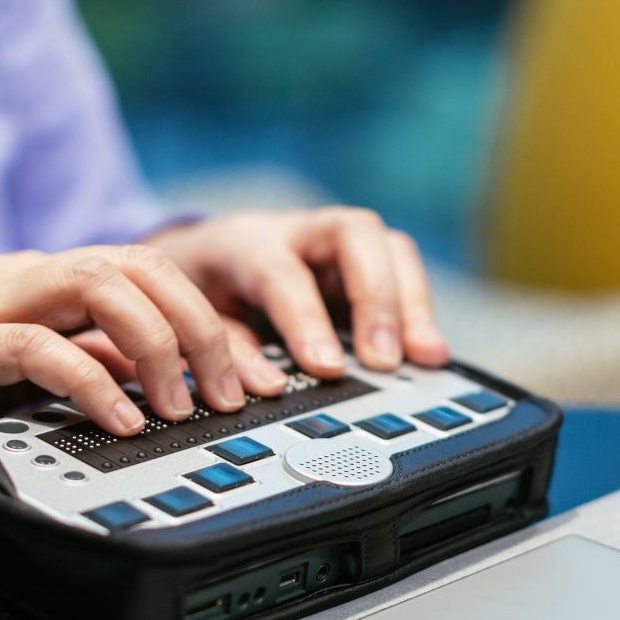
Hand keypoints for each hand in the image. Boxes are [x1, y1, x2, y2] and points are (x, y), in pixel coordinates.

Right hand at [0, 244, 269, 456]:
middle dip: (202, 328)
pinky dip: (87, 381)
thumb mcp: (14, 369)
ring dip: (157, 347)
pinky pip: (32, 347)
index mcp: (43, 282)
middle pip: (139, 266)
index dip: (210, 320)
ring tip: (183, 408)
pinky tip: (120, 421)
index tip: (251, 378)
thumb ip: (77, 365)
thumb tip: (147, 383)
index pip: (149, 272)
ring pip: (97, 286)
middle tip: (232, 394)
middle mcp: (23, 279)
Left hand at [148, 207, 449, 375]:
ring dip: (410, 303)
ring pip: (390, 247)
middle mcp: (298, 231)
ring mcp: (337, 242)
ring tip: (423, 358)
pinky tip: (426, 353)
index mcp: (244, 243)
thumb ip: (229, 352)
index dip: (306, 320)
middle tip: (382, 360)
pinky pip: (403, 272)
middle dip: (376, 297)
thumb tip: (270, 387)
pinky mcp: (364, 262)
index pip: (283, 273)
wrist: (202, 258)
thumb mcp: (193, 320)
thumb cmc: (198, 289)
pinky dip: (418, 311)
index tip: (326, 368)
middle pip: (354, 232)